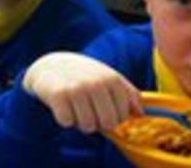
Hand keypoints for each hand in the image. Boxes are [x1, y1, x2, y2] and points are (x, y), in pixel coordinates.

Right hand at [22, 52, 141, 133]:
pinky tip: (62, 106)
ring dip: (81, 122)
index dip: (114, 118)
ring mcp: (77, 88)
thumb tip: (140, 114)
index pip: (123, 115)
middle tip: (89, 111)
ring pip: (88, 126)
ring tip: (76, 108)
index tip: (104, 110)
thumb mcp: (108, 77)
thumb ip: (128, 93)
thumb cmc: (84, 75)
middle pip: (108, 124)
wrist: (50, 65)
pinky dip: (64, 118)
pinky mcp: (58, 95)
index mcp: (112, 79)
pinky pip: (67, 122)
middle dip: (99, 123)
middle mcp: (96, 83)